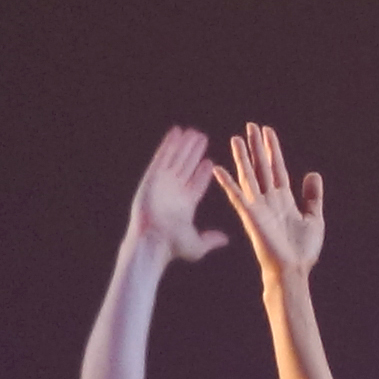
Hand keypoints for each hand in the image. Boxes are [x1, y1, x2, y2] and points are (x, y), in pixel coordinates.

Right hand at [123, 126, 233, 264]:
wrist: (155, 241)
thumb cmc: (173, 247)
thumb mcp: (197, 244)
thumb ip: (210, 239)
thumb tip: (225, 239)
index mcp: (186, 204)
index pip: (197, 183)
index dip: (203, 172)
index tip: (209, 161)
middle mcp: (174, 191)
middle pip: (186, 167)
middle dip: (193, 153)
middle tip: (202, 138)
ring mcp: (164, 183)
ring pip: (177, 159)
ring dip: (184, 145)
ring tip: (193, 131)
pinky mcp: (153, 177)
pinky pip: (162, 157)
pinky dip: (168, 144)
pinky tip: (176, 132)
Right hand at [211, 124, 329, 276]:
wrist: (293, 269)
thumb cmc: (302, 250)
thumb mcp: (314, 219)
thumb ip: (312, 197)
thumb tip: (312, 173)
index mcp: (284, 199)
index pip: (277, 168)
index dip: (273, 149)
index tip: (267, 131)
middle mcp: (269, 199)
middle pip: (261, 167)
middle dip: (257, 146)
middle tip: (251, 125)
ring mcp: (258, 206)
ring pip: (249, 176)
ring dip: (242, 157)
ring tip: (237, 138)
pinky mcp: (250, 216)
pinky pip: (236, 196)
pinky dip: (227, 183)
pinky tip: (218, 168)